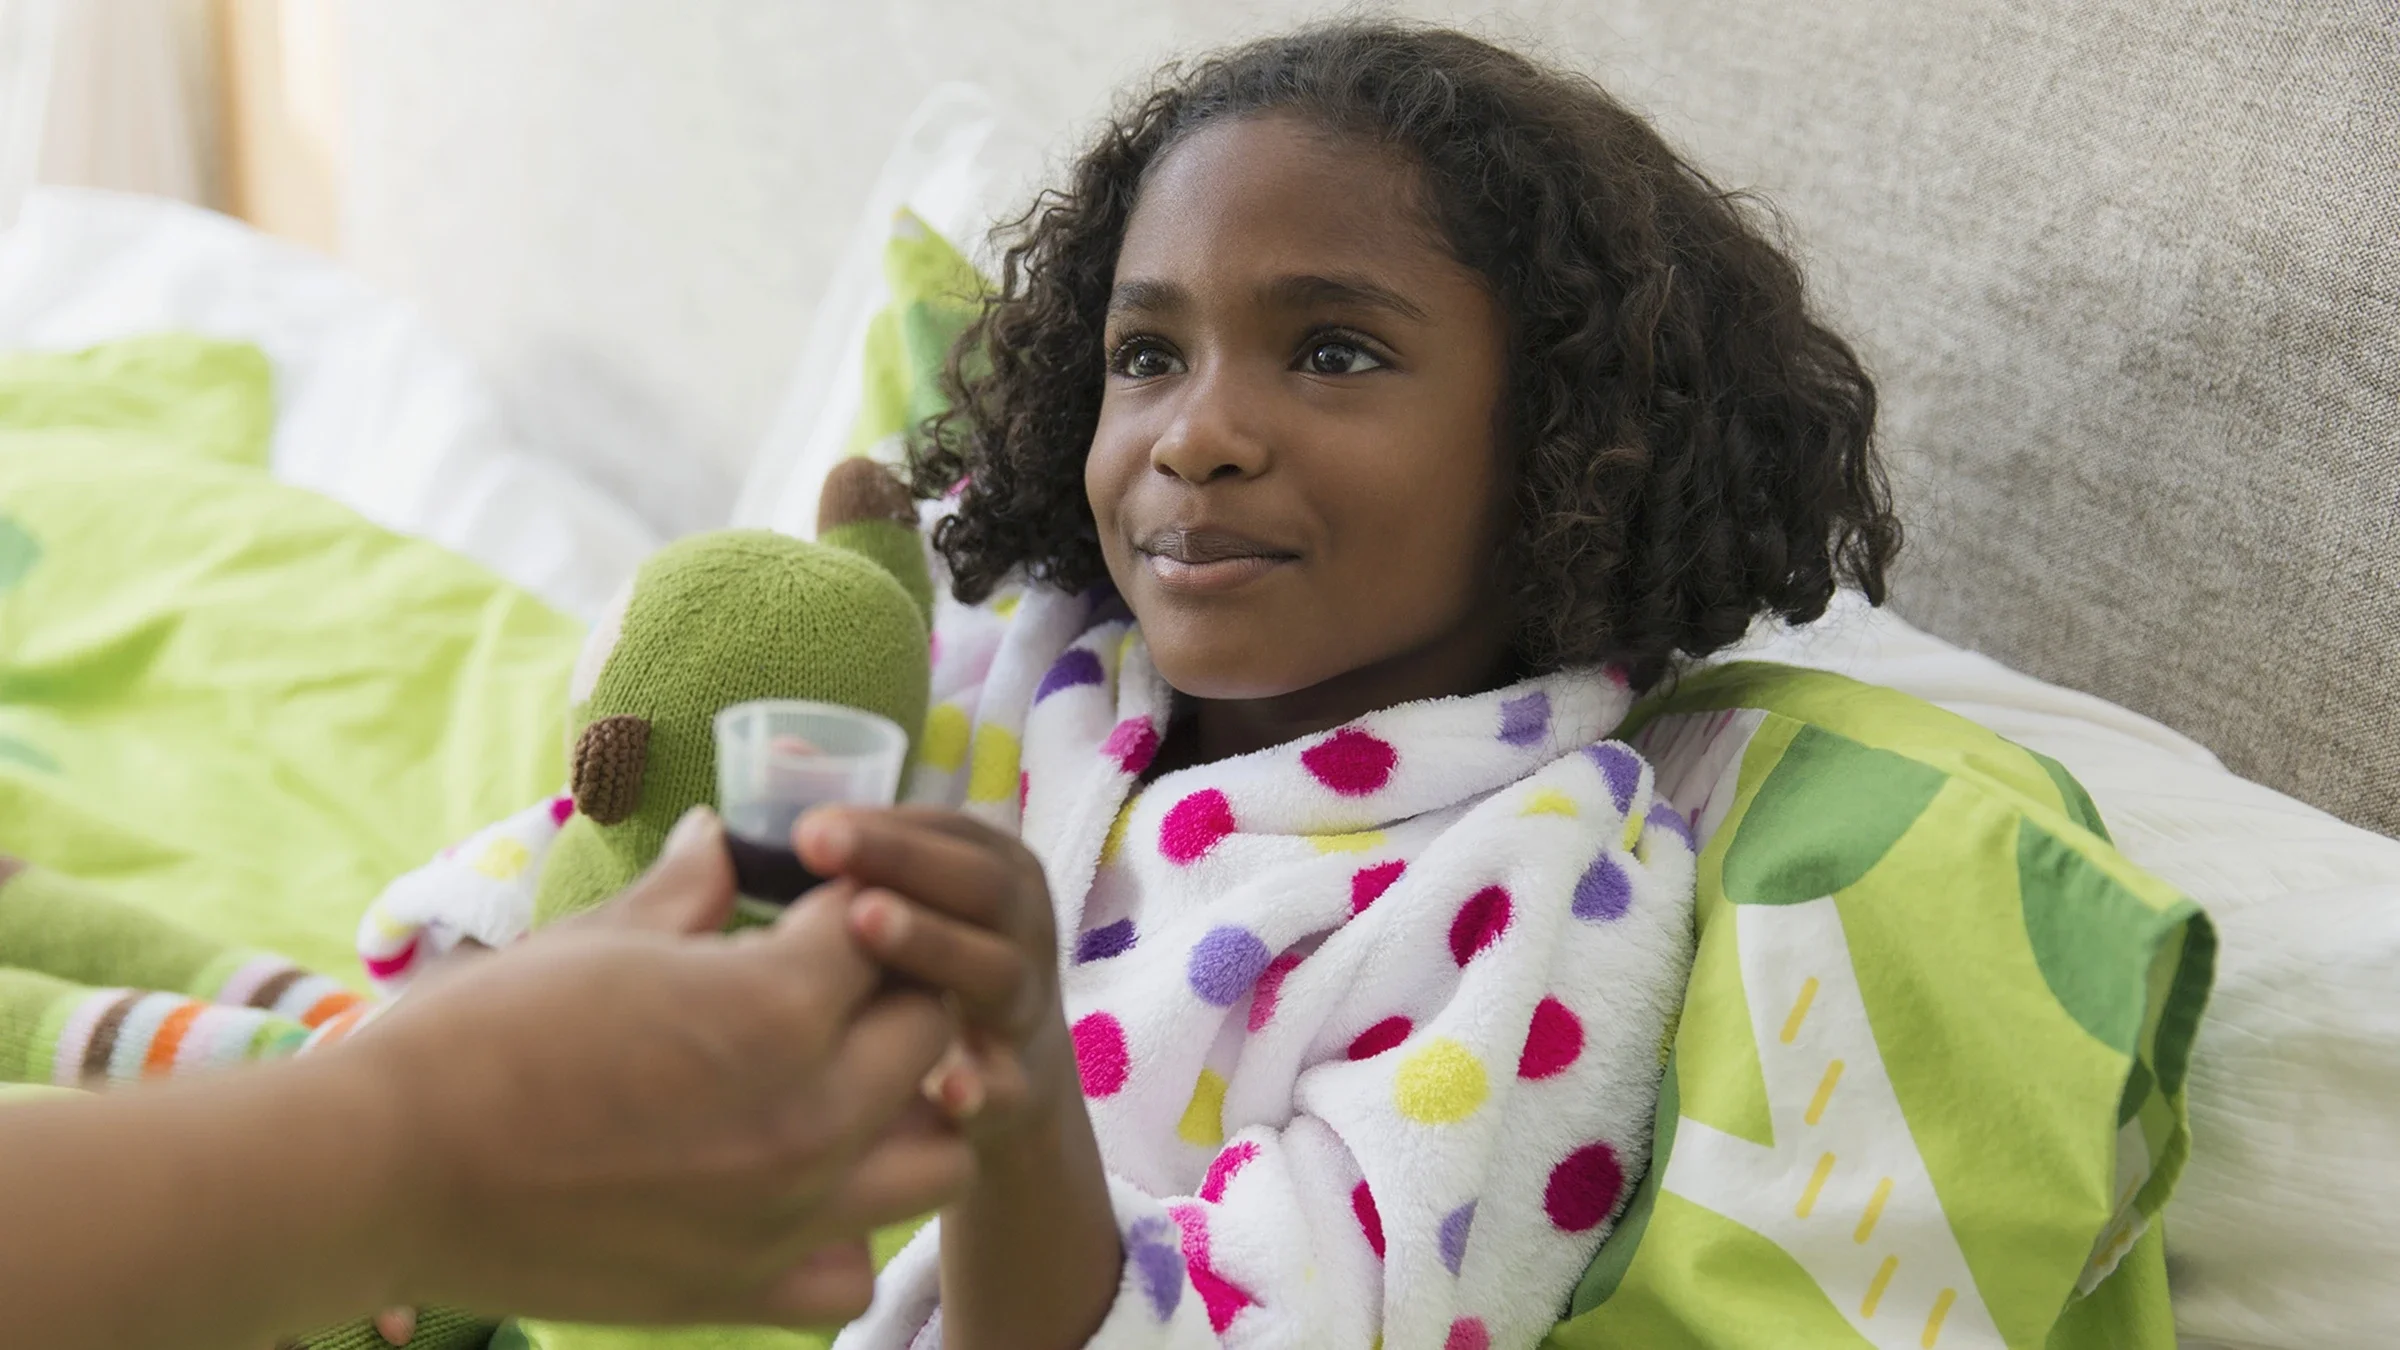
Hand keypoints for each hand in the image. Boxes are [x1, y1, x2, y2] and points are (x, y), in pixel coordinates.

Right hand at [346, 808, 974, 1327]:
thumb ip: (688, 890)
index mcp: (781, 1007)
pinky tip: (792, 1193)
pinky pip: (854, 1272)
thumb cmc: (483, 1036)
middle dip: (892, 995)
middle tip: (829, 987)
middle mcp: (813, 1115)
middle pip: (931, 1032)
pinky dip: (844, 1234)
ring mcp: (788, 1214)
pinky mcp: (744, 1291)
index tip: (808, 905)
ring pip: (938, 1158)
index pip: (880, 928)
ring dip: (908, 1114)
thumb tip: (726, 835)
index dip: (845, 904)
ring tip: (837, 1089)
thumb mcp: (599, 940)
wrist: (386, 1171)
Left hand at [800, 807, 1123, 1349]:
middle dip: (906, 867)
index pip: (945, 830)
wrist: (1001, 1076)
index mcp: (989, 869)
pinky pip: (1008, 1087)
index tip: (806, 830)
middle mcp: (1017, 927)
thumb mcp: (895, 898)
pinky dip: (982, 1087)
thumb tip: (756, 774)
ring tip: (864, 925)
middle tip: (823, 857)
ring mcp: (1022, 1006)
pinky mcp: (1019, 1086)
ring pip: (995, 972)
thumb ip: (844, 845)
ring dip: (936, 947)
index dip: (882, 828)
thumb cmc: (919, 968)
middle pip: (980, 886)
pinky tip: (943, 1091)